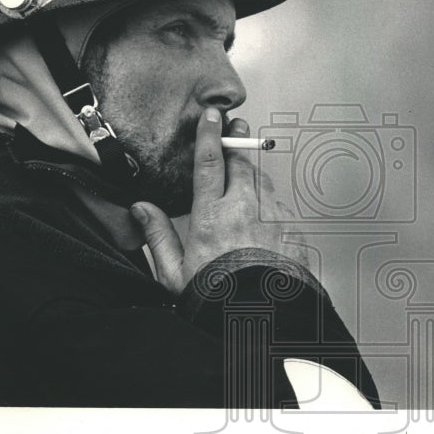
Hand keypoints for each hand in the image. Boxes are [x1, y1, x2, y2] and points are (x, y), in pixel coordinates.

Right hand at [130, 107, 308, 293]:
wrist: (261, 318)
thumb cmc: (216, 298)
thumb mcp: (174, 272)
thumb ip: (158, 235)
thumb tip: (140, 209)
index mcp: (212, 214)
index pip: (209, 162)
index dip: (210, 135)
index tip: (212, 116)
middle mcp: (245, 208)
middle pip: (241, 163)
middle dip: (238, 142)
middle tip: (237, 127)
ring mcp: (273, 217)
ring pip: (263, 184)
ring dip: (254, 176)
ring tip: (246, 178)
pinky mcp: (293, 231)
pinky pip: (281, 210)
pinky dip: (271, 209)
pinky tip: (264, 222)